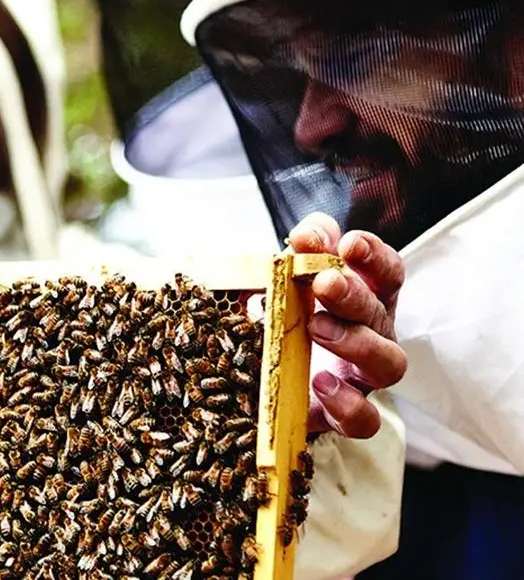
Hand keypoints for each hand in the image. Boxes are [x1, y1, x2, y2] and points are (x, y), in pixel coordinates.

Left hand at [288, 213, 406, 438]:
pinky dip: (348, 402)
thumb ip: (304, 249)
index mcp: (365, 299)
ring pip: (389, 363)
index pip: (387, 273)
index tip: (349, 244)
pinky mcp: (341, 414)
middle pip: (381, 313)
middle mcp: (373, 336)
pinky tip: (320, 382)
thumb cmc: (286, 314)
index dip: (375, 256)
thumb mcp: (288, 275)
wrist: (263, 378)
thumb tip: (308, 234)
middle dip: (355, 295)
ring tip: (317, 328)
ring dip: (356, 342)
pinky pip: (365, 419)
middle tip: (325, 283)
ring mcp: (362, 377)